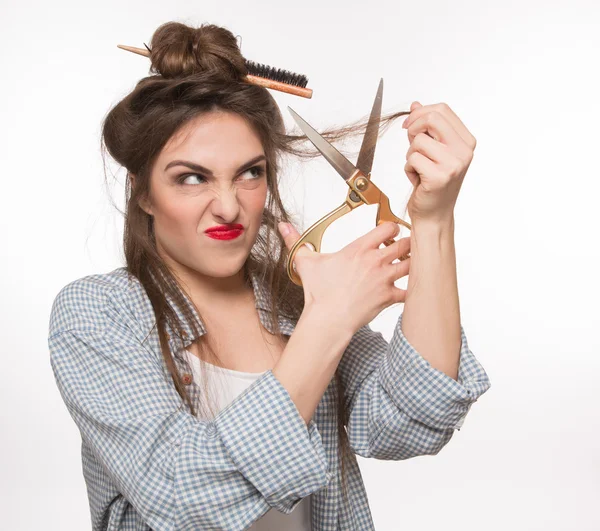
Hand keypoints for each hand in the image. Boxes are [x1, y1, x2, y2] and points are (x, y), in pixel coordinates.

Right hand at [278, 221, 410, 333]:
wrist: (327, 319)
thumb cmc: (318, 292)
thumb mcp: (306, 263)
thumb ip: (296, 241)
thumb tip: (283, 227)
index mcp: (359, 248)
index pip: (388, 227)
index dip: (391, 229)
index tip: (387, 234)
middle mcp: (375, 261)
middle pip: (406, 243)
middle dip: (406, 244)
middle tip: (401, 249)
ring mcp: (384, 279)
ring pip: (412, 264)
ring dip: (412, 264)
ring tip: (405, 266)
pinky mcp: (388, 297)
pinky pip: (409, 290)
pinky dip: (411, 290)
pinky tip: (404, 290)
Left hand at [402, 101, 476, 223]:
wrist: (434, 214)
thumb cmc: (432, 183)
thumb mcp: (431, 150)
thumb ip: (426, 128)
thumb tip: (415, 105)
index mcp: (466, 141)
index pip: (442, 110)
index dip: (420, 114)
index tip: (409, 125)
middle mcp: (464, 151)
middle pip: (432, 118)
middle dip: (413, 128)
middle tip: (411, 144)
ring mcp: (453, 164)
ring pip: (418, 141)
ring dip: (410, 154)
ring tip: (419, 168)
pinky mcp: (439, 176)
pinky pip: (413, 159)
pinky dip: (409, 169)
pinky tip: (418, 179)